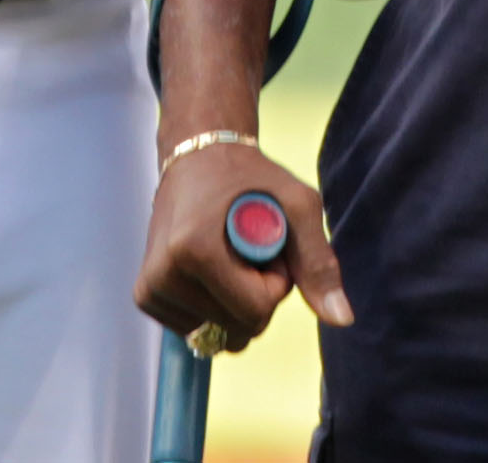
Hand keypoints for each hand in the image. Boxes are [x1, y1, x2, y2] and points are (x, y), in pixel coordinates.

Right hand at [135, 141, 347, 352]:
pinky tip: (212, 266)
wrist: (199, 156)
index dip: (277, 283)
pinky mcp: (144, 296)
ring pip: (216, 332)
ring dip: (235, 300)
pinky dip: (213, 305)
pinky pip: (195, 329)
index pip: (254, 312)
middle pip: (236, 328)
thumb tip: (343, 319)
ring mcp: (148, 288)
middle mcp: (162, 274)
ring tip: (230, 252)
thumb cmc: (253, 178)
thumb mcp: (298, 205)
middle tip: (250, 247)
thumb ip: (319, 263)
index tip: (270, 245)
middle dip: (256, 295)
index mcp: (193, 250)